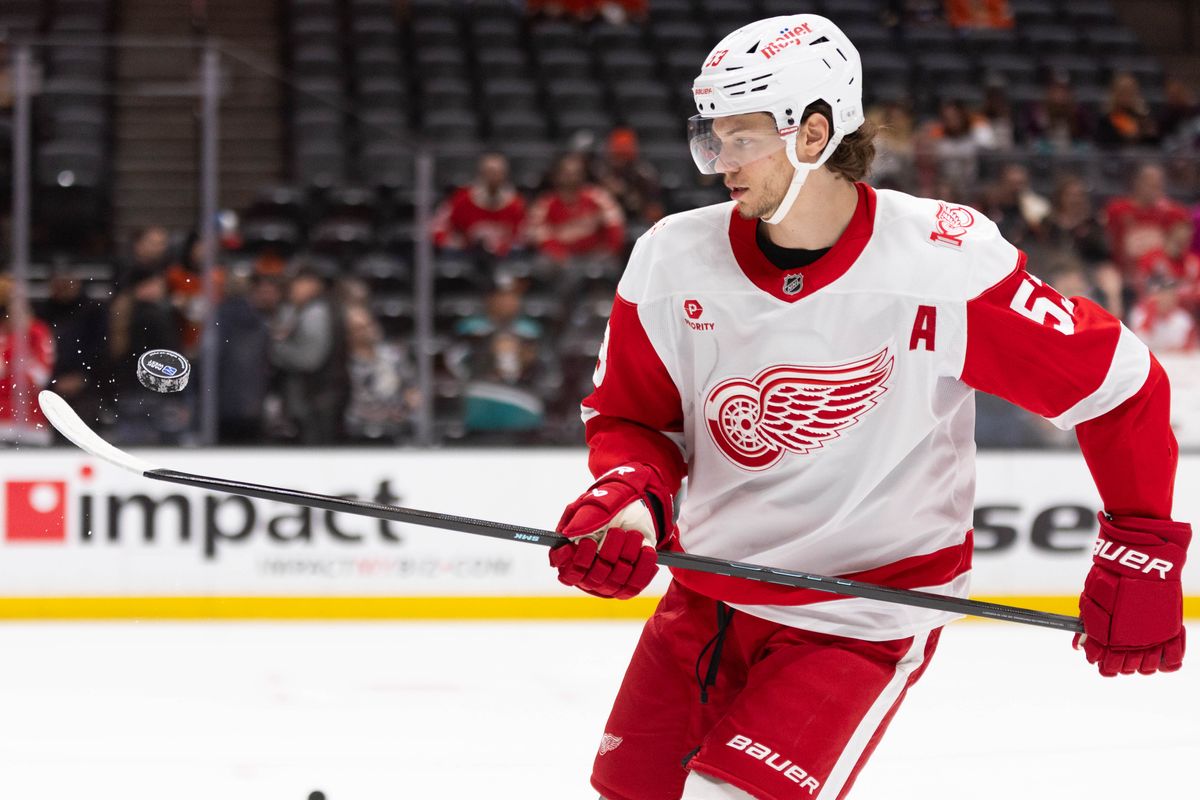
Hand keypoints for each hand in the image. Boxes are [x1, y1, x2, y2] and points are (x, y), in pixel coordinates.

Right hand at [551, 463, 672, 599]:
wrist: (637, 506)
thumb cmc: (610, 505)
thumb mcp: (594, 505)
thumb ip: (582, 519)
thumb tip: (569, 535)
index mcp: (572, 552)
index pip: (564, 569)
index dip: (572, 561)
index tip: (586, 542)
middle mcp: (587, 570)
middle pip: (592, 577)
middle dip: (608, 552)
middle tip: (617, 531)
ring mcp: (607, 579)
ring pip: (614, 581)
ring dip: (627, 554)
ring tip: (634, 534)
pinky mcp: (627, 583)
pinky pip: (633, 586)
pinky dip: (642, 567)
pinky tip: (646, 550)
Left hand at [1075, 513, 1190, 675]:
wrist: (1141, 562)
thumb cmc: (1113, 577)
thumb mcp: (1092, 600)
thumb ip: (1089, 625)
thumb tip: (1079, 644)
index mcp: (1108, 637)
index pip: (1101, 661)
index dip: (1096, 659)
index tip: (1095, 656)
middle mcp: (1132, 643)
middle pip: (1123, 668)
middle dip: (1116, 664)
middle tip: (1114, 655)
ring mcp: (1153, 639)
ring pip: (1146, 669)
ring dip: (1139, 665)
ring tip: (1134, 654)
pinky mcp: (1171, 633)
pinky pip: (1172, 660)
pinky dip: (1165, 663)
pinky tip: (1157, 658)